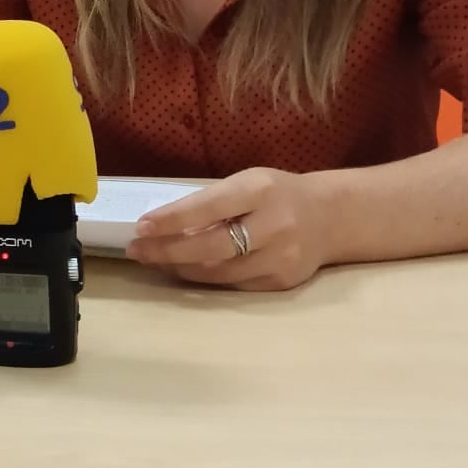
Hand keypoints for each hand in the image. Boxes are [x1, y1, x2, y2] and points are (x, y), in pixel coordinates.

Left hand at [126, 167, 331, 290]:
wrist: (330, 217)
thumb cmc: (277, 193)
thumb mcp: (247, 182)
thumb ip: (212, 201)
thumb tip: (163, 223)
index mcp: (260, 191)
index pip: (208, 207)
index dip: (172, 219)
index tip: (142, 226)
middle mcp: (273, 225)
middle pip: (211, 246)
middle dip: (168, 251)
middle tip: (137, 250)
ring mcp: (280, 258)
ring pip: (219, 272)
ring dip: (180, 268)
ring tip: (154, 260)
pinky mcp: (282, 282)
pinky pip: (234, 285)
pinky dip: (205, 279)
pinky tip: (184, 271)